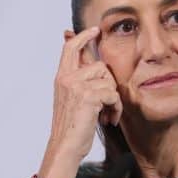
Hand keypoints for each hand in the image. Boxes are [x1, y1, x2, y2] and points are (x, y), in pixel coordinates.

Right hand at [38, 27, 122, 177]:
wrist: (65, 146)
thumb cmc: (71, 127)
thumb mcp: (72, 100)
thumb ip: (79, 81)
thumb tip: (89, 66)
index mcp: (62, 78)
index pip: (70, 48)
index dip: (83, 37)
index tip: (94, 30)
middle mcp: (67, 78)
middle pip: (100, 66)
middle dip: (108, 85)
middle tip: (107, 104)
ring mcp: (77, 86)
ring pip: (108, 80)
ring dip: (113, 99)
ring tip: (107, 114)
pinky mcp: (88, 96)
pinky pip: (113, 94)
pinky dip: (115, 108)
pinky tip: (108, 119)